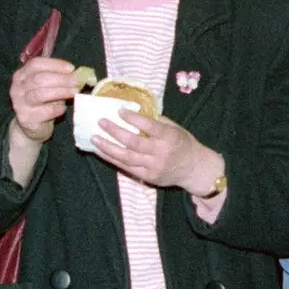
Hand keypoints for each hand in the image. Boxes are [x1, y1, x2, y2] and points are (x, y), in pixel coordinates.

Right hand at [10, 56, 79, 142]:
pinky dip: (57, 108)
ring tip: (74, 92)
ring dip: (61, 92)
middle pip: (39, 78)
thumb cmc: (42, 102)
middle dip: (61, 79)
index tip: (71, 68)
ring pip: (41, 94)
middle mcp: (17, 88)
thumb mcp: (47, 86)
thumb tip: (76, 72)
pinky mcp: (26, 119)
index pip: (36, 64)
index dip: (55, 64)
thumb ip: (57, 76)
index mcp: (21, 75)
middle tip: (76, 81)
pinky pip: (45, 111)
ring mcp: (19, 104)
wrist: (31, 126)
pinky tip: (63, 108)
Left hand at [93, 111, 216, 193]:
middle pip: (133, 142)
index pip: (149, 126)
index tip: (119, 110)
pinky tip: (101, 151)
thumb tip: (132, 111)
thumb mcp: (175, 128)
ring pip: (126, 157)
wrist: (194, 169)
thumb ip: (156, 122)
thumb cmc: (182, 143)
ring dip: (108, 147)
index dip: (133, 118)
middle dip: (114, 132)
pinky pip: (126, 168)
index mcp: (170, 136)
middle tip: (100, 122)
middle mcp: (161, 153)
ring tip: (94, 138)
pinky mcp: (148, 177)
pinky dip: (112, 159)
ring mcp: (153, 167)